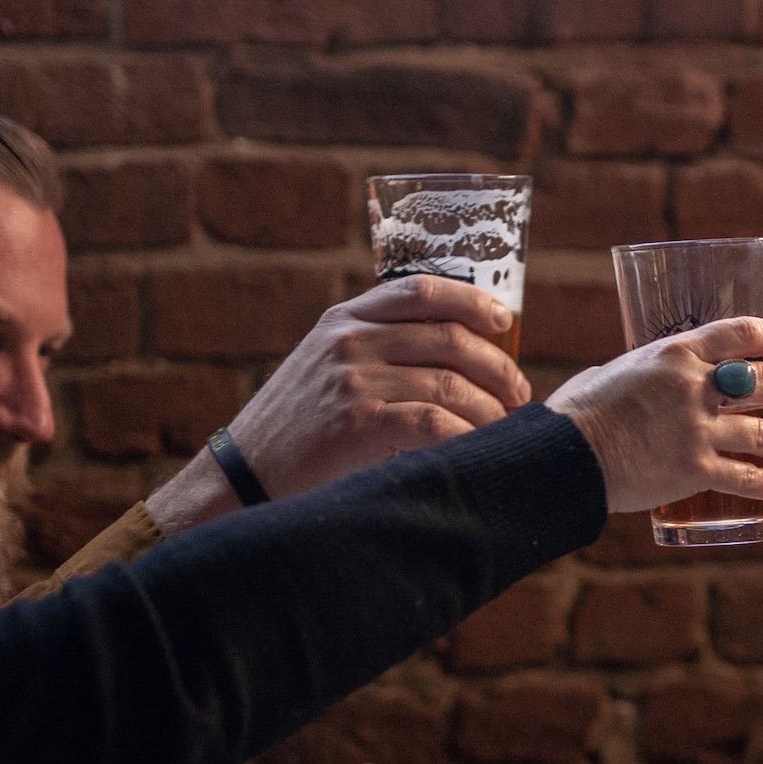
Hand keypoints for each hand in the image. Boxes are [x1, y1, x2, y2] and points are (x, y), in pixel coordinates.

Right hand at [151, 275, 531, 528]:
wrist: (244, 474)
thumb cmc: (296, 428)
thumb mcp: (325, 368)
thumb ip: (374, 350)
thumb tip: (452, 354)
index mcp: (345, 320)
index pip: (420, 289)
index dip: (471, 299)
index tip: (503, 320)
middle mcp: (350, 341)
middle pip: (448, 336)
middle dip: (496, 366)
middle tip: (518, 392)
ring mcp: (353, 381)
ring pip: (449, 381)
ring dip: (489, 407)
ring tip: (504, 425)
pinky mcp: (357, 424)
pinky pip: (434, 422)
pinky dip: (466, 435)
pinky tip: (476, 447)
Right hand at [548, 316, 762, 512]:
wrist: (563, 456)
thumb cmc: (578, 412)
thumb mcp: (616, 370)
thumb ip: (645, 370)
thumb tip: (649, 375)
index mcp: (674, 353)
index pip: (742, 333)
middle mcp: (692, 386)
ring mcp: (696, 428)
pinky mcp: (694, 470)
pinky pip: (747, 478)